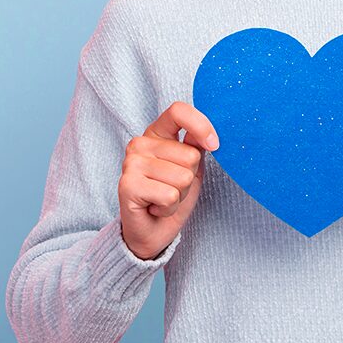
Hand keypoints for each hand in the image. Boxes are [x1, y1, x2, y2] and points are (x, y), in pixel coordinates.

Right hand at [118, 101, 217, 260]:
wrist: (150, 232)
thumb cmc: (170, 197)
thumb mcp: (190, 168)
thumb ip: (196, 146)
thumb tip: (207, 135)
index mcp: (156, 133)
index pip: (178, 111)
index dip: (201, 126)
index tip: (214, 145)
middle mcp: (140, 143)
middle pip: (190, 155)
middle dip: (189, 179)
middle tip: (172, 189)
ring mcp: (131, 163)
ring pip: (182, 177)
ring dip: (179, 196)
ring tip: (162, 199)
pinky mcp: (127, 185)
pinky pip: (169, 195)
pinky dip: (169, 208)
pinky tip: (155, 208)